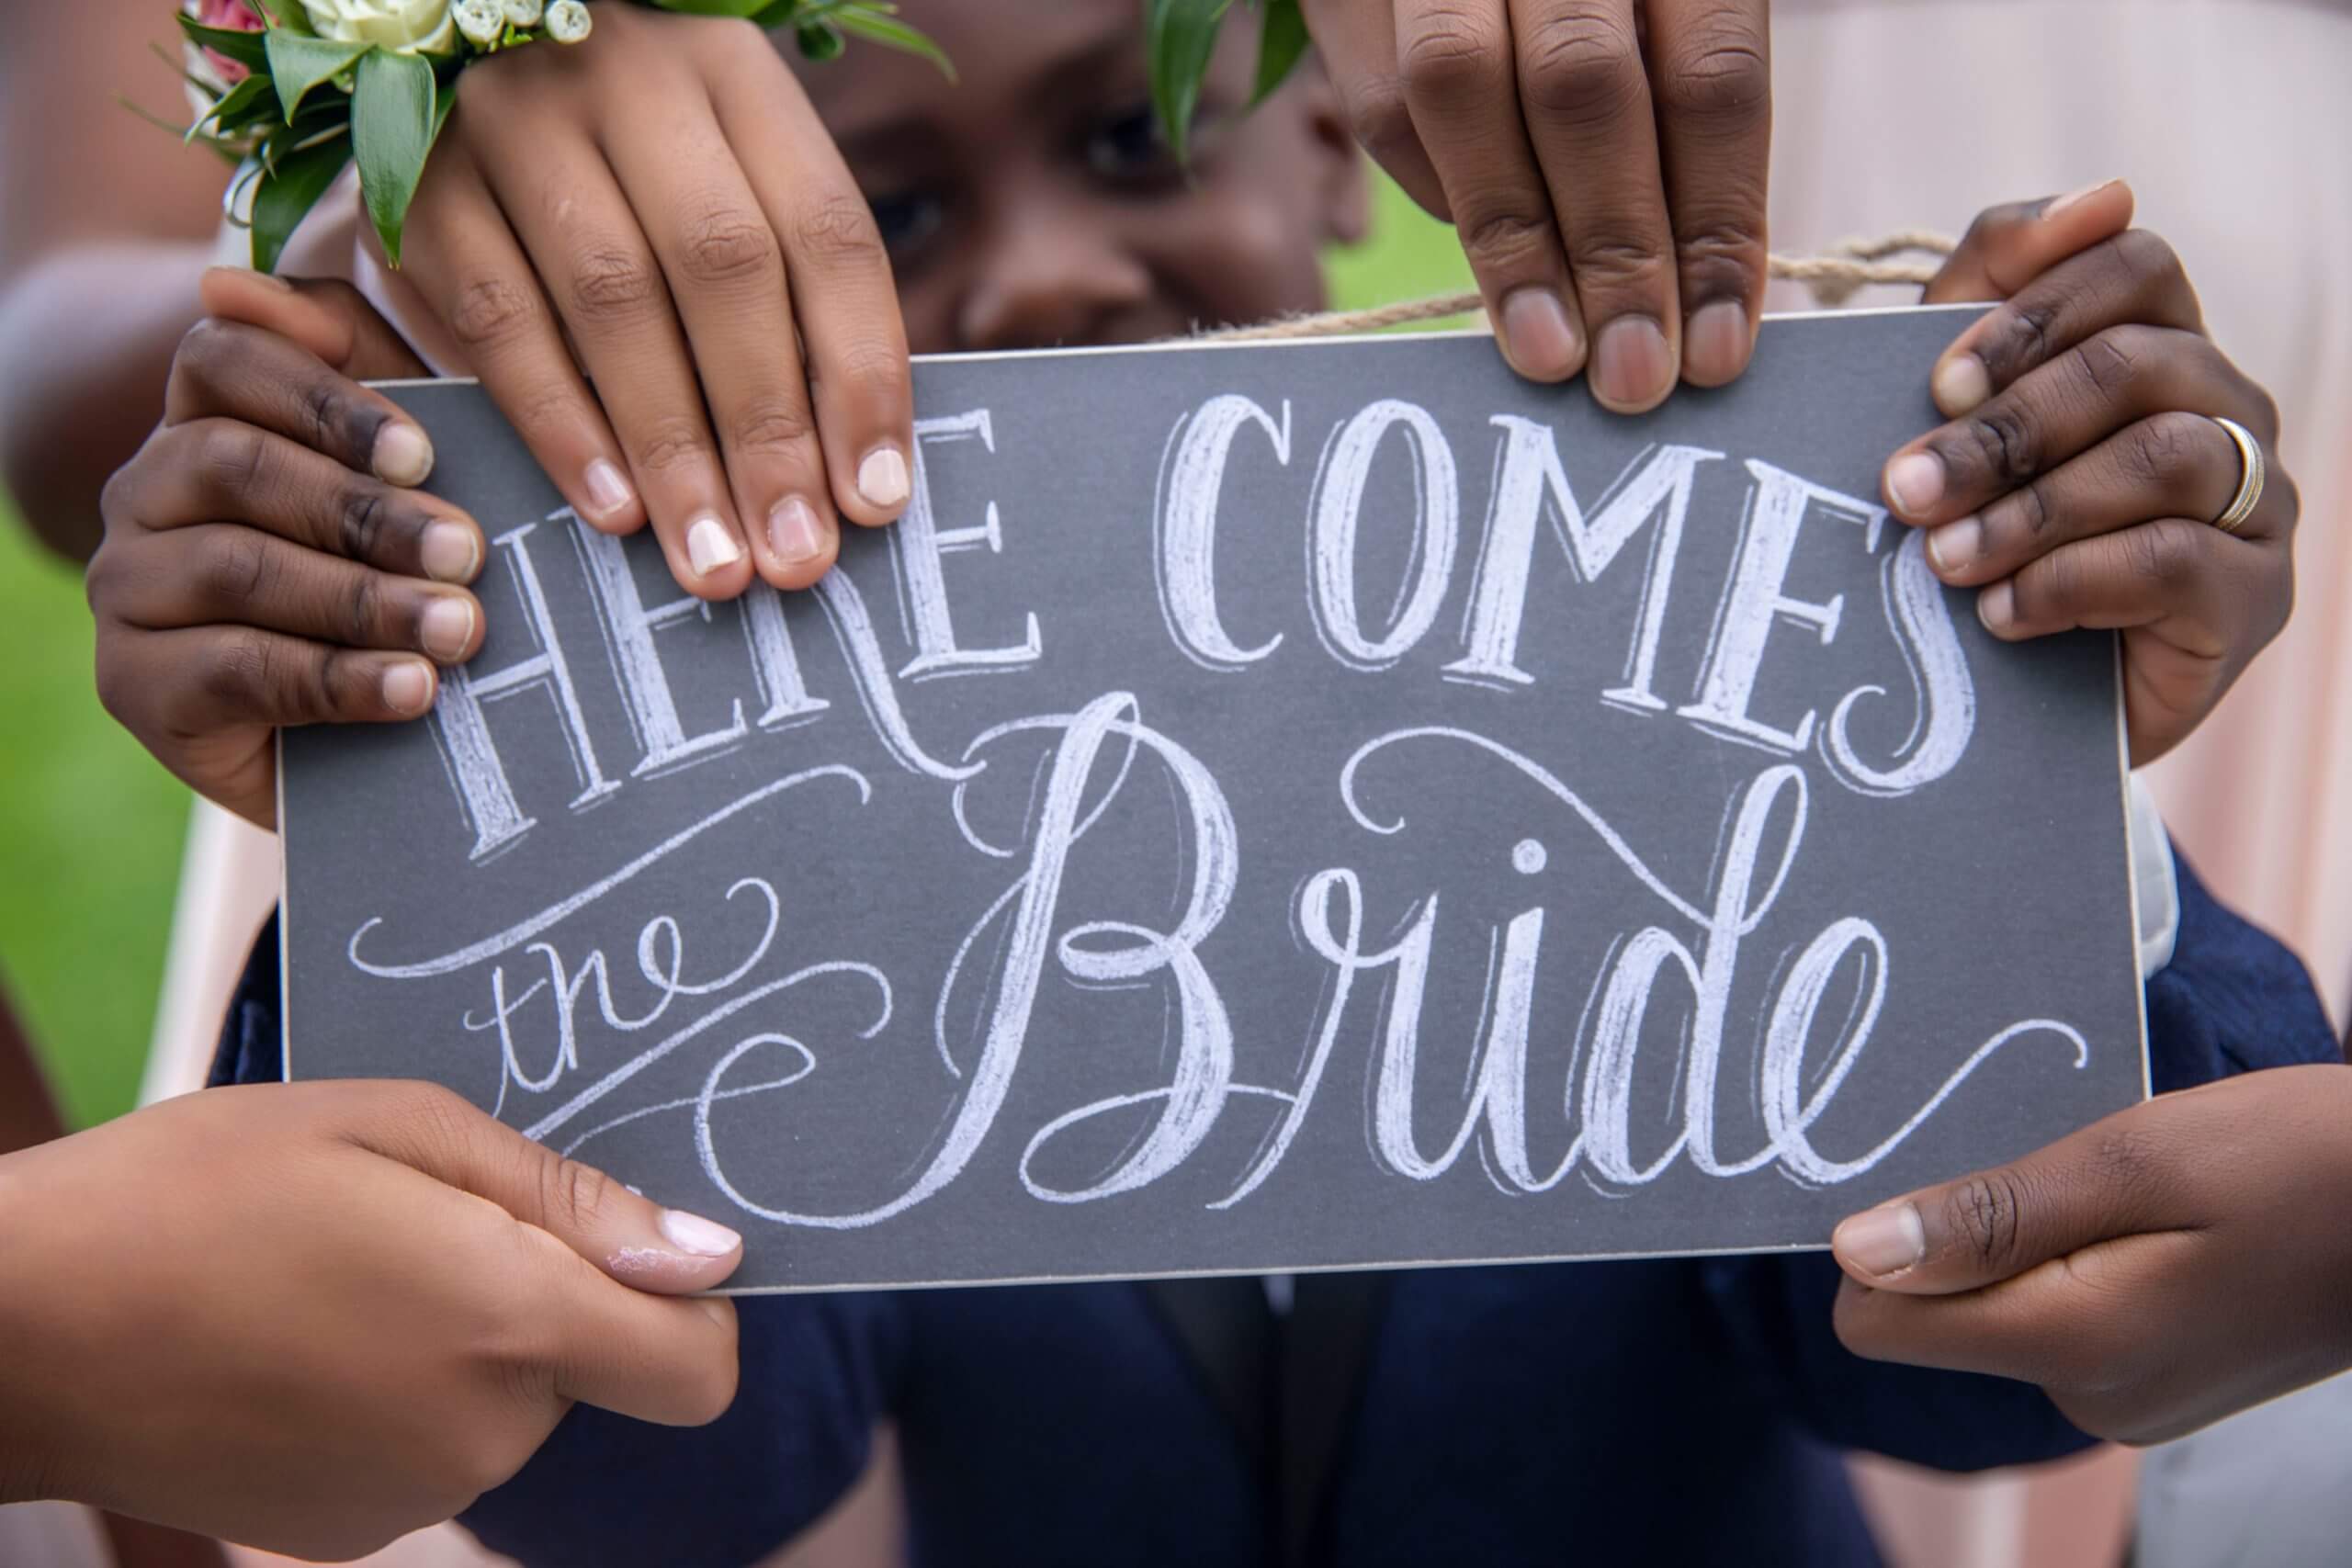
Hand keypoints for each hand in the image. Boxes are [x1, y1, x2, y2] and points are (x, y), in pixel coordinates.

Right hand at [0, 1079, 742, 1558]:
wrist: (16, 1324)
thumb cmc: (197, 1191)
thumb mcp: (392, 1128)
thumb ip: (566, 1197)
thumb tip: (709, 1256)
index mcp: (510, 1325)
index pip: (700, 1368)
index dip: (694, 1309)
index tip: (634, 1251)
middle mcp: (481, 1435)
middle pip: (592, 1370)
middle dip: (539, 1296)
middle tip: (416, 1221)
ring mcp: (411, 1496)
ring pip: (506, 1405)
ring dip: (463, 1342)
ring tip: (342, 1272)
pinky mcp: (345, 1529)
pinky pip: (432, 1450)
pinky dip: (399, 1396)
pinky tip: (304, 1338)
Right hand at [91, 269, 486, 829]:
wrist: (369, 741)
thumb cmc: (401, 578)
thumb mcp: (411, 473)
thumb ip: (368, 366)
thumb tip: (242, 284)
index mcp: (204, 417)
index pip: (223, 359)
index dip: (323, 398)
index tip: (423, 450)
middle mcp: (146, 490)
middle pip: (235, 465)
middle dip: (365, 511)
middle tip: (469, 551)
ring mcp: (128, 588)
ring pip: (237, 568)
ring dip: (364, 599)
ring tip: (460, 628)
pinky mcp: (135, 686)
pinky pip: (235, 670)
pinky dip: (338, 680)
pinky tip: (414, 690)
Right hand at [402, 5, 913, 599]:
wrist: (442, 65)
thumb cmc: (633, 179)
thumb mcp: (727, 191)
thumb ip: (787, 305)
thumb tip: (853, 481)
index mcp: (738, 74)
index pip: (827, 231)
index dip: (862, 375)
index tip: (876, 501)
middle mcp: (631, 77)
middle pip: (723, 265)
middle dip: (770, 430)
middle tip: (796, 555)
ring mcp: (516, 116)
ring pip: (613, 296)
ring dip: (673, 448)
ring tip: (715, 560)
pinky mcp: (417, 180)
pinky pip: (497, 316)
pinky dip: (562, 423)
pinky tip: (612, 507)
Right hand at [1302, 0, 1769, 408]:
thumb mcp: (1658, 14)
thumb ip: (1673, 114)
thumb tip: (1691, 295)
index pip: (1712, 80)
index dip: (1718, 225)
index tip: (1716, 348)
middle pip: (1589, 92)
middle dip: (1615, 254)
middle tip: (1631, 377)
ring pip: (1463, 90)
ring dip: (1513, 245)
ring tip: (1550, 352)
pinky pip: (1384, 105)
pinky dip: (1439, 192)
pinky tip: (1488, 255)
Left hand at [1829, 1065, 2351, 1445]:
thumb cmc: (2303, 1161)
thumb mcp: (2135, 1158)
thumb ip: (1990, 1216)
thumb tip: (1854, 1254)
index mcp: (2071, 1346)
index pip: (1875, 1323)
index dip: (1884, 1241)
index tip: (1954, 1175)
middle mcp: (2085, 1397)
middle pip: (1942, 1312)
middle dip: (1977, 1230)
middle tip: (2080, 1167)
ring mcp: (2125, 1399)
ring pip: (2005, 1309)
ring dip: (2039, 1238)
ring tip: (2136, 1192)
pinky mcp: (2156, 1382)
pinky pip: (2064, 1315)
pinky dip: (2085, 1259)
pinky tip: (2159, 1220)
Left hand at [1890, 181, 2297, 764]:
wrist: (2008, 706)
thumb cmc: (1981, 536)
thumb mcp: (1960, 415)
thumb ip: (1992, 293)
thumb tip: (2103, 192)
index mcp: (2163, 344)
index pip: (2137, 264)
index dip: (2034, 312)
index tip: (1939, 383)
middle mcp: (2227, 409)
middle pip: (2141, 363)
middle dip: (2006, 426)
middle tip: (1903, 488)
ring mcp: (2255, 502)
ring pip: (2166, 456)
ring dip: (2033, 507)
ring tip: (1940, 559)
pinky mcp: (2252, 597)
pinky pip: (2175, 560)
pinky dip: (2068, 581)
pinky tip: (1999, 612)